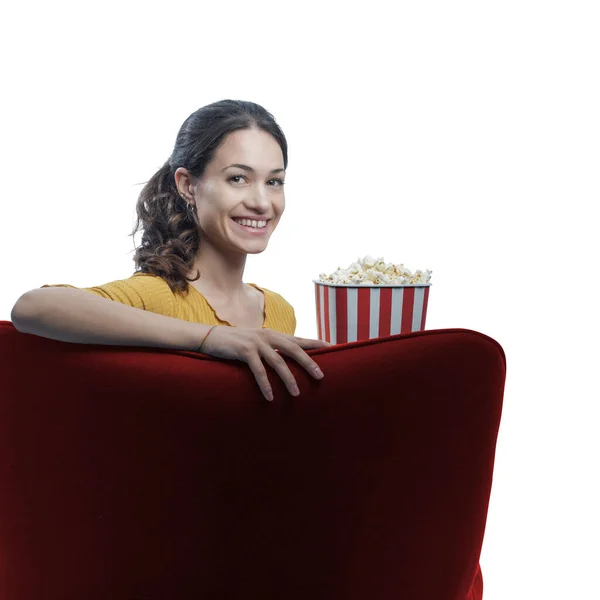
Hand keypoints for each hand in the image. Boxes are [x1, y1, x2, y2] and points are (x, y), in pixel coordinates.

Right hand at [199, 326, 331, 400]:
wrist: (210, 337)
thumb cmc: (235, 344)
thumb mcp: (257, 343)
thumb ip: (272, 349)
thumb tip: (288, 361)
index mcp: (273, 335)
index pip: (299, 339)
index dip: (316, 343)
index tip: (334, 348)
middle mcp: (268, 336)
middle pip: (294, 349)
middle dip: (309, 363)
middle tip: (321, 377)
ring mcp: (256, 343)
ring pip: (278, 362)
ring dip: (288, 379)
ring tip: (296, 394)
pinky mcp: (244, 351)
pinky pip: (258, 370)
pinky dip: (265, 384)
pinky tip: (271, 397)